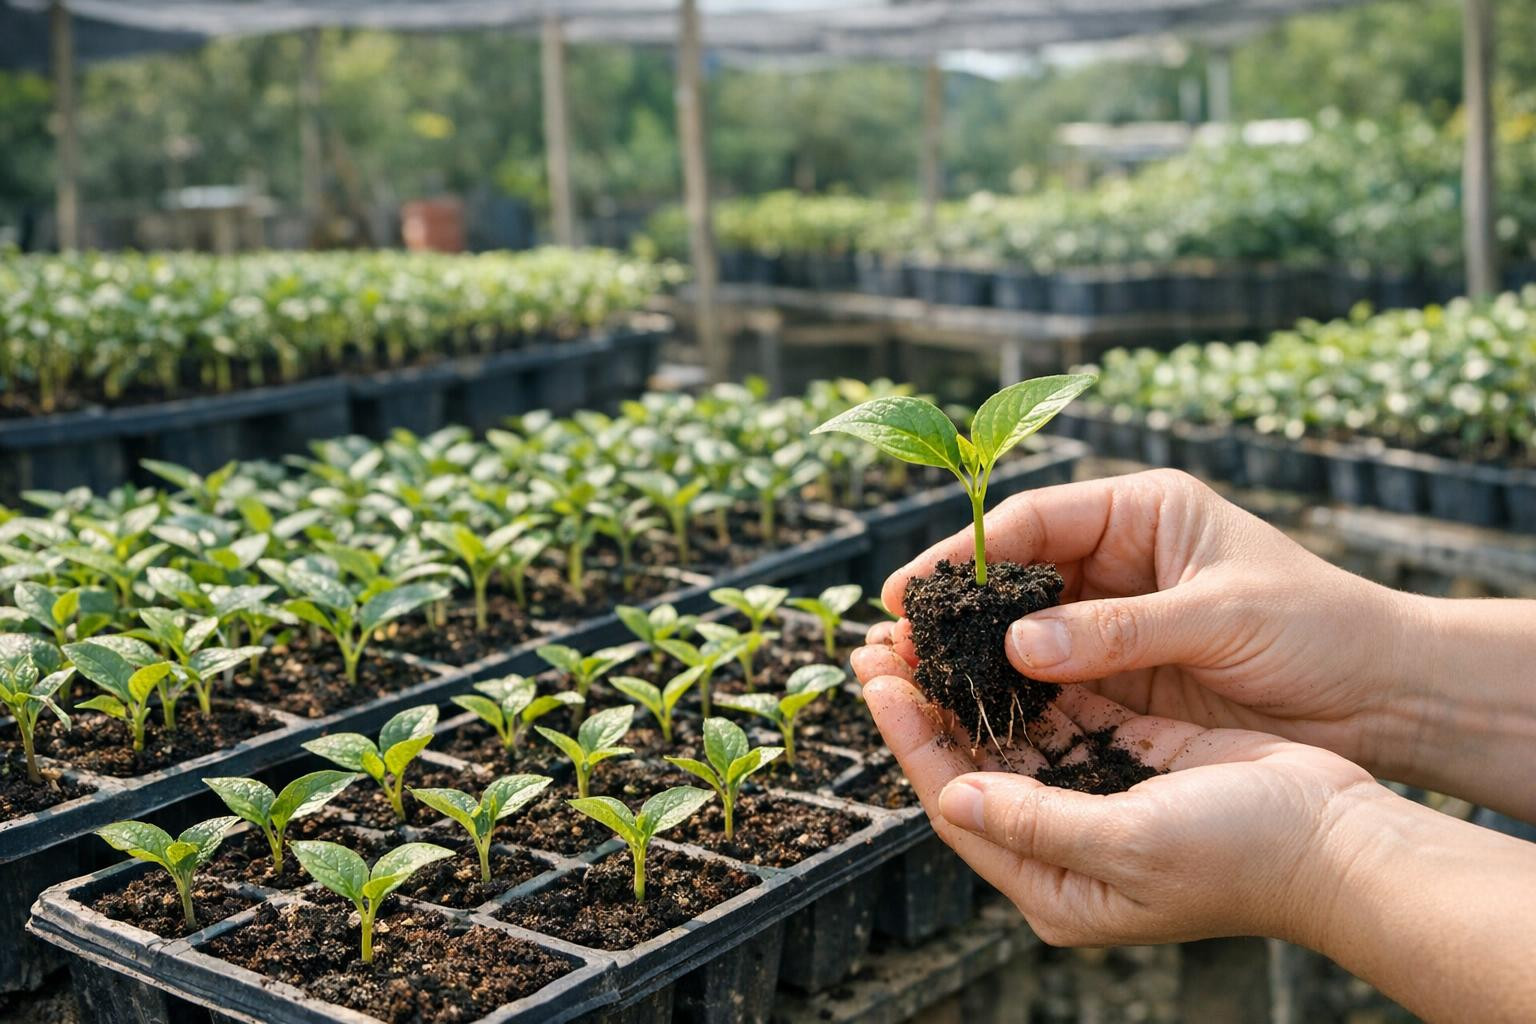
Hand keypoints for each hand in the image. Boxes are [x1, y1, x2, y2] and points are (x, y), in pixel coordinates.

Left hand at [854, 656, 1376, 946]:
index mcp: (1051, 885)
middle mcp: (1062, 843)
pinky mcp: (1129, 754)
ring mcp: (1094, 795)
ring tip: (922, 629)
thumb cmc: (1243, 857)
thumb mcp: (1133, 845)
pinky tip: (994, 632)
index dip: (914, 740)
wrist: (1341, 842)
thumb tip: (955, 796)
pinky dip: (1027, 673)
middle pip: (972, 763)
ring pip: (1010, 731)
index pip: (956, 802)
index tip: (878, 682)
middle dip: (927, 703)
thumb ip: (1040, 823)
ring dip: (968, 682)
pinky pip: (1062, 708)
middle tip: (880, 643)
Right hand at [875, 469, 1419, 778]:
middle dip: (955, 607)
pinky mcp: (1123, 671)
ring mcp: (1116, 617)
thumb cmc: (1320, 629)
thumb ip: (1120, 630)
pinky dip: (1014, 692)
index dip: (965, 553)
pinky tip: (973, 711)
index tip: (911, 590)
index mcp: (1142, 510)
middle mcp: (1119, 557)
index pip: (1033, 522)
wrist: (1384, 696)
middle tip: (893, 642)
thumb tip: (1019, 646)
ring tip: (913, 680)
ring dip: (974, 654)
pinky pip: (1053, 677)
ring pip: (1024, 629)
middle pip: (1014, 575)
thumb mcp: (1220, 616)